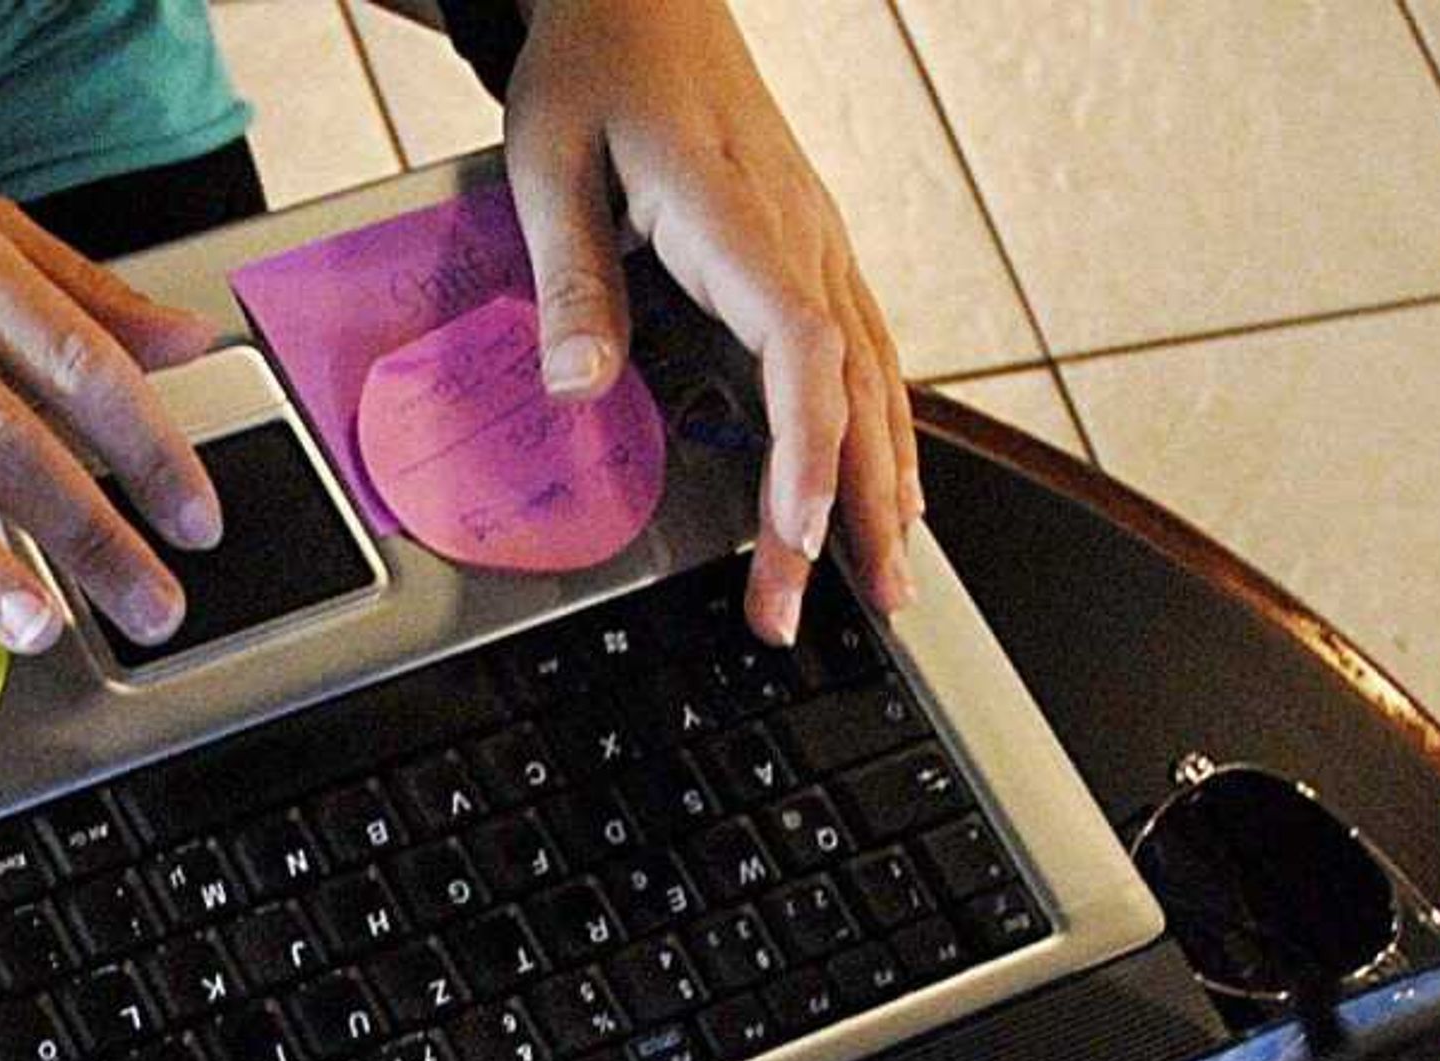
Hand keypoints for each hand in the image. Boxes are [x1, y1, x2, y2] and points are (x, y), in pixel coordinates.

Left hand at [500, 0, 919, 643]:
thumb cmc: (594, 71)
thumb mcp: (548, 164)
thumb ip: (569, 280)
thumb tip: (582, 387)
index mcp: (740, 217)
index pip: (801, 352)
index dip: (810, 453)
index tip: (805, 535)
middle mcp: (803, 236)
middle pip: (853, 391)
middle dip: (857, 511)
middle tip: (848, 608)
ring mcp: (819, 243)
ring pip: (878, 380)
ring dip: (889, 485)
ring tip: (890, 581)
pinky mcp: (813, 251)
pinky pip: (866, 355)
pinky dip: (882, 433)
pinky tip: (889, 491)